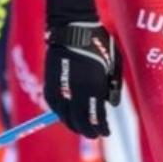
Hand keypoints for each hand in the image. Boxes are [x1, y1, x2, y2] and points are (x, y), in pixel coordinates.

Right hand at [43, 0, 120, 137]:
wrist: (72, 27)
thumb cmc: (98, 44)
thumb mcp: (113, 64)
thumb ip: (112, 86)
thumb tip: (109, 106)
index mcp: (92, 85)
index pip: (95, 116)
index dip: (101, 128)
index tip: (105, 132)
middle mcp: (75, 89)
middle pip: (79, 120)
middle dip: (88, 130)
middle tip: (94, 134)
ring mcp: (60, 87)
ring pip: (64, 115)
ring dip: (73, 124)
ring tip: (80, 128)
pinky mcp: (49, 83)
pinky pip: (54, 105)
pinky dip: (60, 113)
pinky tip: (67, 116)